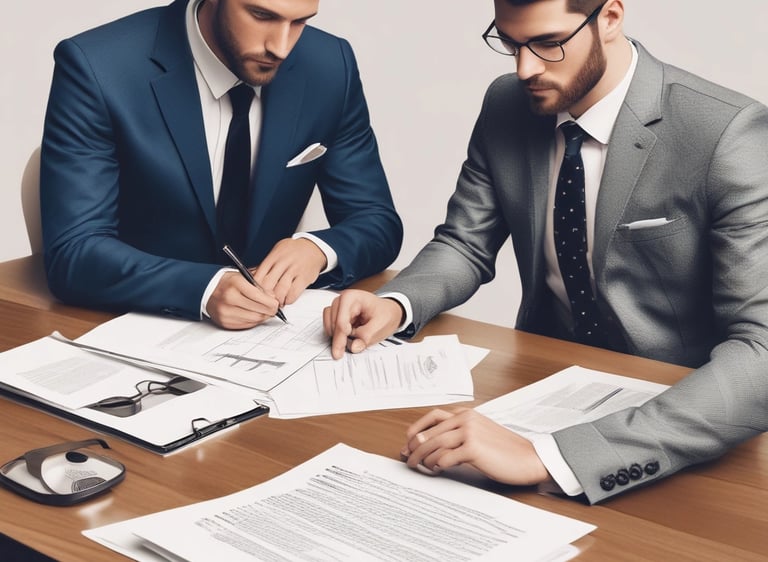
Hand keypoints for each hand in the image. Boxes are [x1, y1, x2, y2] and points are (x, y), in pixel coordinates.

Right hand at [206, 271, 279, 328]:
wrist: (207, 290)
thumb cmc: (228, 282)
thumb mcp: (243, 276)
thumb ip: (260, 284)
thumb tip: (273, 296)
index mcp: (235, 284)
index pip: (259, 296)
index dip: (271, 302)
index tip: (276, 303)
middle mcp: (229, 298)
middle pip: (258, 311)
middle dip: (270, 311)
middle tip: (274, 309)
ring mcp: (226, 312)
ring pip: (254, 320)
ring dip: (263, 317)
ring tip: (265, 312)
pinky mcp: (225, 322)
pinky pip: (246, 325)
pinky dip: (254, 321)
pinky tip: (255, 315)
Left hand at [250, 238, 326, 305]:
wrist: (314, 247)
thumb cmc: (293, 251)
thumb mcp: (277, 252)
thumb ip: (265, 265)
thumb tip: (250, 278)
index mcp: (274, 256)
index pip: (259, 275)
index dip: (255, 288)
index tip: (255, 294)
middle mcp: (284, 262)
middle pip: (268, 284)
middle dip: (265, 296)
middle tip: (264, 301)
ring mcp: (295, 270)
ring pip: (281, 290)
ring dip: (277, 300)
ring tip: (276, 303)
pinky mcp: (305, 277)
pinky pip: (294, 293)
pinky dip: (288, 300)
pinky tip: (286, 300)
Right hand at [323, 289, 404, 358]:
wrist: (388, 311)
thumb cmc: (385, 314)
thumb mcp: (381, 326)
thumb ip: (366, 336)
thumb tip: (354, 347)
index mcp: (352, 298)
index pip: (341, 322)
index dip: (340, 340)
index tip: (339, 353)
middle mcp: (342, 300)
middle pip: (332, 323)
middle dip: (340, 338)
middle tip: (351, 347)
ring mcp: (338, 307)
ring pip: (328, 325)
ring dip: (338, 336)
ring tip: (354, 337)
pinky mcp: (336, 314)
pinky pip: (330, 326)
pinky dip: (337, 334)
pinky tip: (349, 335)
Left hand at [400, 408, 551, 485]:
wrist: (529, 458)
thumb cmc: (505, 450)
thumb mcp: (480, 434)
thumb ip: (459, 434)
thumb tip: (432, 445)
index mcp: (467, 414)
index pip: (433, 416)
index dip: (417, 428)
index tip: (408, 441)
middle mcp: (466, 419)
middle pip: (430, 432)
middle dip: (414, 446)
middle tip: (408, 458)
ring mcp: (469, 432)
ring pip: (434, 444)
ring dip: (422, 458)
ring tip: (418, 466)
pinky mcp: (473, 448)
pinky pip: (445, 457)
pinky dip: (437, 464)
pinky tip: (437, 469)